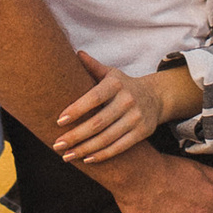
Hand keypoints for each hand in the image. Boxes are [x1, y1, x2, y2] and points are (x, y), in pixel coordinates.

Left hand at [52, 65, 170, 165]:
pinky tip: (86, 159)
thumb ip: (93, 66)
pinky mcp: (142, 132)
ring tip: (66, 156)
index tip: (59, 120)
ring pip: (107, 138)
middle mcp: (128, 100)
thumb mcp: (111, 73)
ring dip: (85, 149)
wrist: (156, 96)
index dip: (77, 109)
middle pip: (98, 123)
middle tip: (57, 144)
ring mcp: (136, 118)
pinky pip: (119, 147)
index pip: (94, 97)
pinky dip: (102, 155)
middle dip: (76, 136)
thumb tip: (77, 53)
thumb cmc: (123, 85)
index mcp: (116, 84)